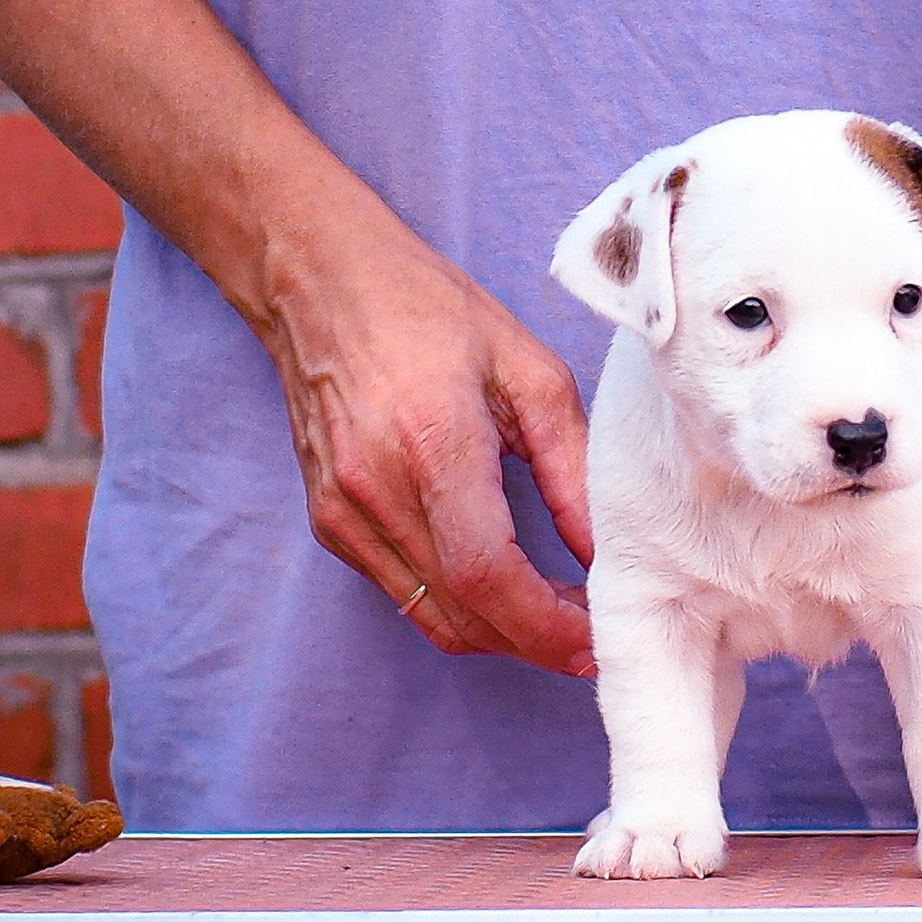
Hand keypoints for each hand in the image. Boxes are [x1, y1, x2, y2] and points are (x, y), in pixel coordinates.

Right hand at [253, 176, 596, 677]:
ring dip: (498, 634)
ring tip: (557, 618)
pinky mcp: (328, 520)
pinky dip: (456, 607)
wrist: (319, 279)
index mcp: (433, 445)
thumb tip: (602, 549)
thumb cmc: (429, 309)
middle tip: (592, 635)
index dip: (547, 627)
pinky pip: (401, 591)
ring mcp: (342, 512)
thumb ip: (571, 466)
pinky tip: (501, 586)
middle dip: (534, 642)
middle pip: (462, 613)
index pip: (490, 576)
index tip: (597, 640)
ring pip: (429, 615)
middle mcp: (376, 490)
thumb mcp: (528, 370)